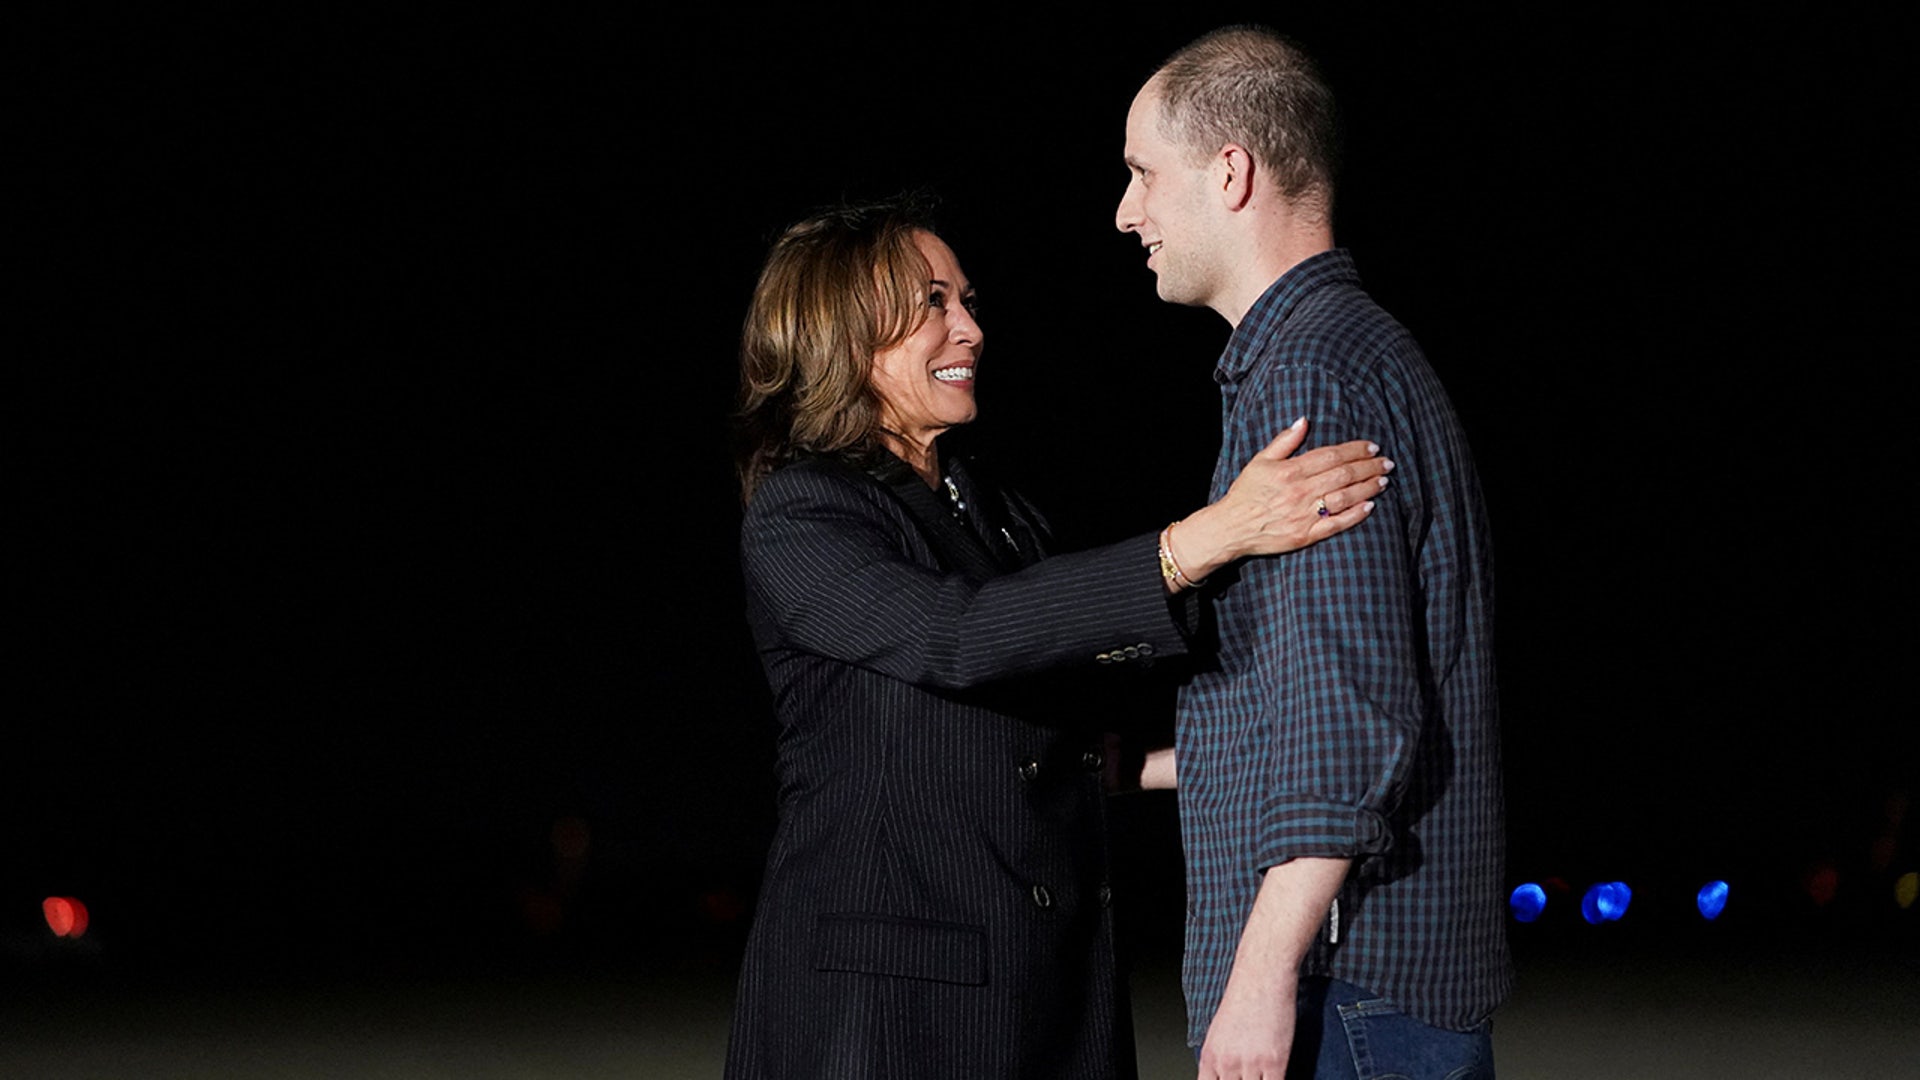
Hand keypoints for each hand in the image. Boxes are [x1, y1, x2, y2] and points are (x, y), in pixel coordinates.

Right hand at [1170, 418, 1389, 583]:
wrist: (1230, 528)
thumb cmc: (1245, 493)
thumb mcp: (1260, 461)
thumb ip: (1284, 441)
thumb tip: (1304, 421)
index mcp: (1290, 471)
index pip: (1331, 456)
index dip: (1355, 450)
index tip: (1372, 447)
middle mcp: (1300, 492)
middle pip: (1343, 475)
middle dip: (1369, 467)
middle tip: (1387, 462)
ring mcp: (1304, 515)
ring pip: (1344, 498)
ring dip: (1367, 488)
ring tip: (1383, 481)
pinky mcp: (1305, 536)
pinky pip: (1336, 525)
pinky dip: (1355, 515)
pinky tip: (1370, 506)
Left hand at [1196, 969, 1297, 1079]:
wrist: (1261, 976)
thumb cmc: (1242, 999)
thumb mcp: (1219, 1033)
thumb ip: (1219, 1061)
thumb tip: (1224, 1077)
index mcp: (1210, 1058)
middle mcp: (1226, 1064)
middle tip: (1249, 1076)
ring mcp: (1250, 1064)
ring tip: (1263, 1074)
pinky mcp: (1274, 1061)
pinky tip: (1277, 1075)